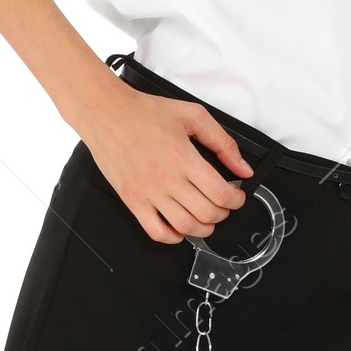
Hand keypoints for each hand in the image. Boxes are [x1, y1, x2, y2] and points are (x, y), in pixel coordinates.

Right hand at [81, 80, 252, 242]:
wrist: (107, 114)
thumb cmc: (145, 113)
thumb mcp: (193, 116)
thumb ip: (223, 142)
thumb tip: (243, 168)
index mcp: (184, 159)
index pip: (221, 194)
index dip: (236, 200)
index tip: (237, 196)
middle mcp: (167, 179)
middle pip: (207, 213)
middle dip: (223, 213)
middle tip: (223, 205)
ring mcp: (148, 193)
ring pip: (185, 226)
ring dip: (203, 228)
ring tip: (206, 219)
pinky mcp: (132, 200)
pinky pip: (155, 232)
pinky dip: (172, 238)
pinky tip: (179, 229)